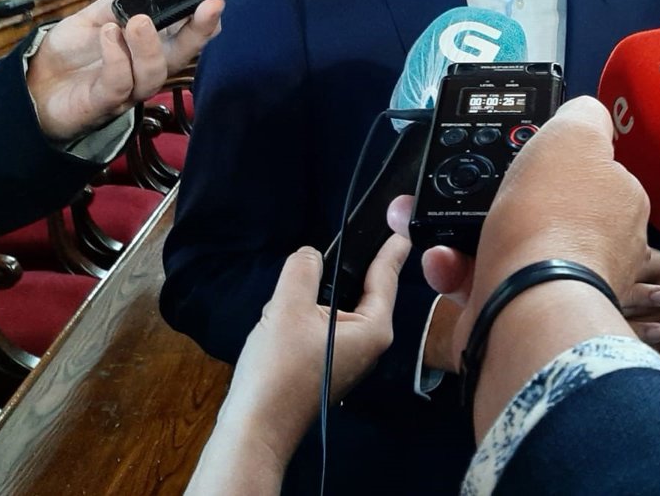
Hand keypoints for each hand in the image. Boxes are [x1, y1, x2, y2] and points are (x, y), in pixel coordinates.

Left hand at [26, 0, 223, 140]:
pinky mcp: (103, 104)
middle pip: (183, 55)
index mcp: (153, 47)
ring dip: (149, 44)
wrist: (35, 85)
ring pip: (153, 72)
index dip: (206, 22)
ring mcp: (128, 89)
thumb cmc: (73, 53)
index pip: (189, 36)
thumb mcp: (99, 15)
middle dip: (199, 32)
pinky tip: (108, 34)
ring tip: (137, 20)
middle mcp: (147, 69)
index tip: (214, 0)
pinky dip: (117, 57)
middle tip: (209, 7)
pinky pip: (119, 83)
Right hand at [189, 238, 407, 493]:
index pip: (384, 278)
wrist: (255, 428)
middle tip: (322, 256)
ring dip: (310, 300)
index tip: (404, 230)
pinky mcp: (327, 366)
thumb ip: (303, 270)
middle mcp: (369, 343)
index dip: (390, 250)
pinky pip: (321, 327)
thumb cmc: (278, 370)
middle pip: (358, 291)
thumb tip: (311, 254)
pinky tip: (278, 322)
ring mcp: (349, 357)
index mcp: (374, 328)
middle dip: (333, 277)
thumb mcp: (289, 308)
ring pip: (334, 309)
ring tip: (286, 300)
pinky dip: (302, 318)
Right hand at [400, 97, 649, 436]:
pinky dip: (458, 271)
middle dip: (503, 201)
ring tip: (446, 232)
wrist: (528, 305)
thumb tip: (584, 114)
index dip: (556, 165)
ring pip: (508, 247)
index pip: (592, 176)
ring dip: (468, 236)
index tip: (523, 161)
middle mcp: (600, 249)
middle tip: (472, 194)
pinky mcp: (524, 314)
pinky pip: (485, 283)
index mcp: (619, 206)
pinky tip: (444, 262)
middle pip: (545, 212)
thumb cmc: (554, 215)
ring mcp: (564, 286)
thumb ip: (583, 117)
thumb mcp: (575, 134)